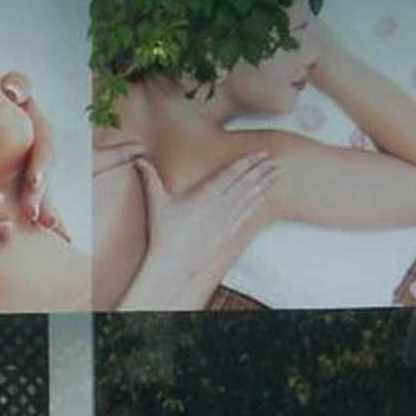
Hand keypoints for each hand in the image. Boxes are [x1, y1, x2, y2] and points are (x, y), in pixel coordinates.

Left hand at [0, 72, 63, 237]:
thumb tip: (12, 93)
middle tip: (34, 216)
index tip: (34, 182)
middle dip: (41, 196)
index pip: (45, 144)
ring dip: (46, 211)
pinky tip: (59, 241)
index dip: (42, 164)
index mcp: (38, 126)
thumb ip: (16, 85)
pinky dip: (51, 223)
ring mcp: (36, 167)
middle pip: (46, 175)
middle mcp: (40, 149)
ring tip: (45, 230)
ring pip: (45, 191)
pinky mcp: (28, 184)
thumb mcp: (5, 85)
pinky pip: (41, 204)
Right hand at [117, 152, 277, 310]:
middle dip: (261, 170)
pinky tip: (264, 195)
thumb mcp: (156, 202)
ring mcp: (226, 219)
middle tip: (275, 159)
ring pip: (250, 196)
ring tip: (277, 173)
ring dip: (265, 183)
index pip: (231, 173)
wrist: (172, 263)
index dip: (247, 162)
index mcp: (204, 194)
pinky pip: (247, 213)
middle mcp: (219, 205)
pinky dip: (258, 202)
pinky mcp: (229, 232)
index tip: (260, 153)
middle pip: (246, 182)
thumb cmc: (164, 232)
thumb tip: (138, 159)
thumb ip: (150, 178)